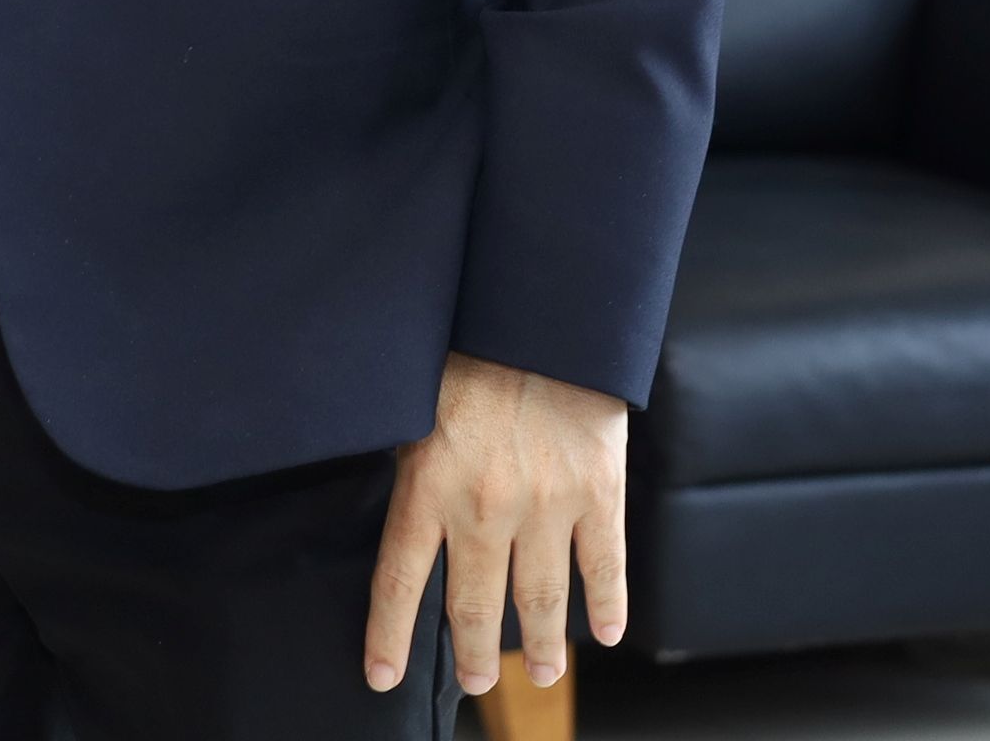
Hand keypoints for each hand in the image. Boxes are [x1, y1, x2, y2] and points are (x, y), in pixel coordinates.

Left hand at [361, 352, 629, 694]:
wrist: (540, 310)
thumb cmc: (466, 350)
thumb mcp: (412, 407)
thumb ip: (413, 469)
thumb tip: (401, 517)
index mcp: (428, 486)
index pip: (399, 584)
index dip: (388, 638)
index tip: (381, 677)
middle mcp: (485, 507)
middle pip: (475, 608)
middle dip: (473, 655)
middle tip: (474, 681)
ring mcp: (546, 505)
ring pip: (541, 600)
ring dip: (540, 645)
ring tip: (541, 671)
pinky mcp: (598, 492)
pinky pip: (604, 565)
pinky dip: (608, 606)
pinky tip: (607, 633)